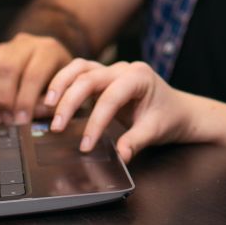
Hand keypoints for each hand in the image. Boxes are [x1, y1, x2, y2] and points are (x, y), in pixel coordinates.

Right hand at [0, 33, 72, 124]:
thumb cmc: (61, 80)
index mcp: (48, 49)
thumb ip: (50, 103)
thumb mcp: (65, 90)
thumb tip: (29, 117)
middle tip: (8, 121)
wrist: (53, 64)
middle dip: (4, 100)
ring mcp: (5, 48)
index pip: (34, 74)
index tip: (22, 121)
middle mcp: (25, 44)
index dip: (26, 100)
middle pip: (7, 69)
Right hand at [46, 59, 193, 161]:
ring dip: (61, 84)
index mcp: (140, 77)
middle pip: (89, 77)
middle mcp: (124, 68)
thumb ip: (136, 141)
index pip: (111, 97)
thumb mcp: (155, 131)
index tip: (86, 145)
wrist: (178, 109)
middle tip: (57, 127)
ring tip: (47, 105)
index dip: (96, 121)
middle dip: (70, 101)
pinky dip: (64, 82)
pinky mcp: (103, 77)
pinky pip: (79, 73)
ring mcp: (112, 70)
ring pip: (80, 68)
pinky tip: (52, 99)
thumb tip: (121, 156)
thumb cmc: (169, 117)